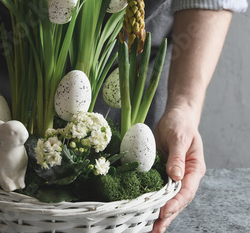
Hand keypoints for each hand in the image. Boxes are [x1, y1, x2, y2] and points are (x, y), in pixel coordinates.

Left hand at [152, 106, 205, 232]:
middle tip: (155, 229)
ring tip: (149, 228)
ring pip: (167, 198)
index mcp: (195, 169)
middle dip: (167, 215)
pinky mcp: (162, 172)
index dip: (175, 203)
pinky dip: (151, 200)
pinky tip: (143, 210)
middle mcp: (185, 176)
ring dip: (159, 212)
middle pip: (178, 200)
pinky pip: (157, 188)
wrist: (175, 115)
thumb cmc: (180, 124)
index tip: (163, 211)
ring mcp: (174, 175)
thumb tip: (175, 176)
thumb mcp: (179, 137)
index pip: (186, 191)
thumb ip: (177, 156)